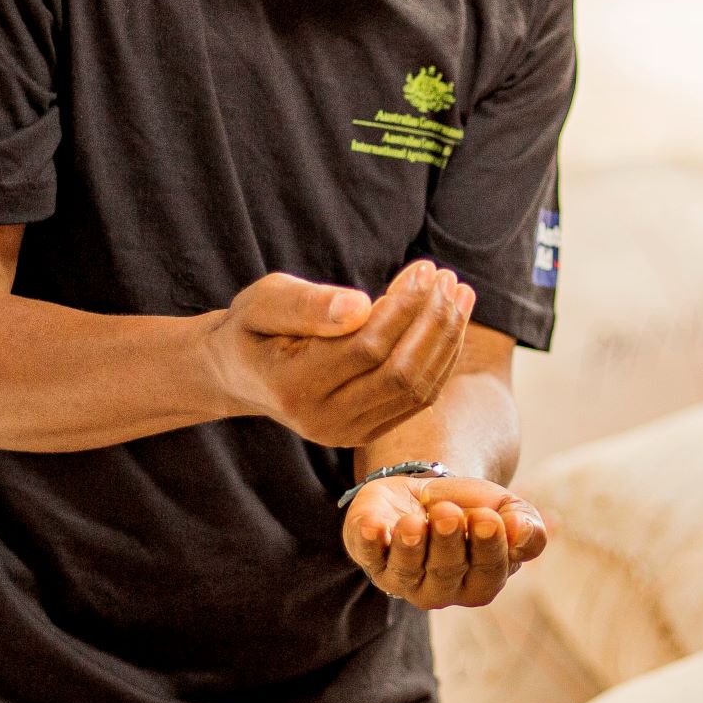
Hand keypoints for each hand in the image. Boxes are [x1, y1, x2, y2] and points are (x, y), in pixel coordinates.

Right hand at [204, 261, 475, 447]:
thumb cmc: (255, 326)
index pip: (366, 347)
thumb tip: (360, 306)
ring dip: (446, 339)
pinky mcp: (367, 434)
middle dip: (433, 322)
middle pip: (399, 372)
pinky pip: (417, 399)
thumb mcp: (265, 302)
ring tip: (460, 293)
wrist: (242, 373)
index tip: (424, 269)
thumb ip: (307, 305)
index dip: (403, 308)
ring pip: (416, 389)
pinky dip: (440, 360)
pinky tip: (451, 323)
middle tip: (449, 278)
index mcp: (292, 386)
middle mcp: (322, 420)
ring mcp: (347, 433)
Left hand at [344, 475, 546, 610]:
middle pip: (445, 572)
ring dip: (410, 545)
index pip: (487, 572)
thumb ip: (526, 526)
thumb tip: (520, 533)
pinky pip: (367, 554)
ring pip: (407, 568)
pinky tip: (372, 528)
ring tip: (414, 522)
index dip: (488, 547)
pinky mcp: (370, 554)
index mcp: (480, 583)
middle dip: (447, 542)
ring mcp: (403, 577)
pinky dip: (368, 541)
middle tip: (447, 514)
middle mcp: (440, 589)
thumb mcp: (507, 511)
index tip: (488, 519)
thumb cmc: (473, 510)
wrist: (429, 495)